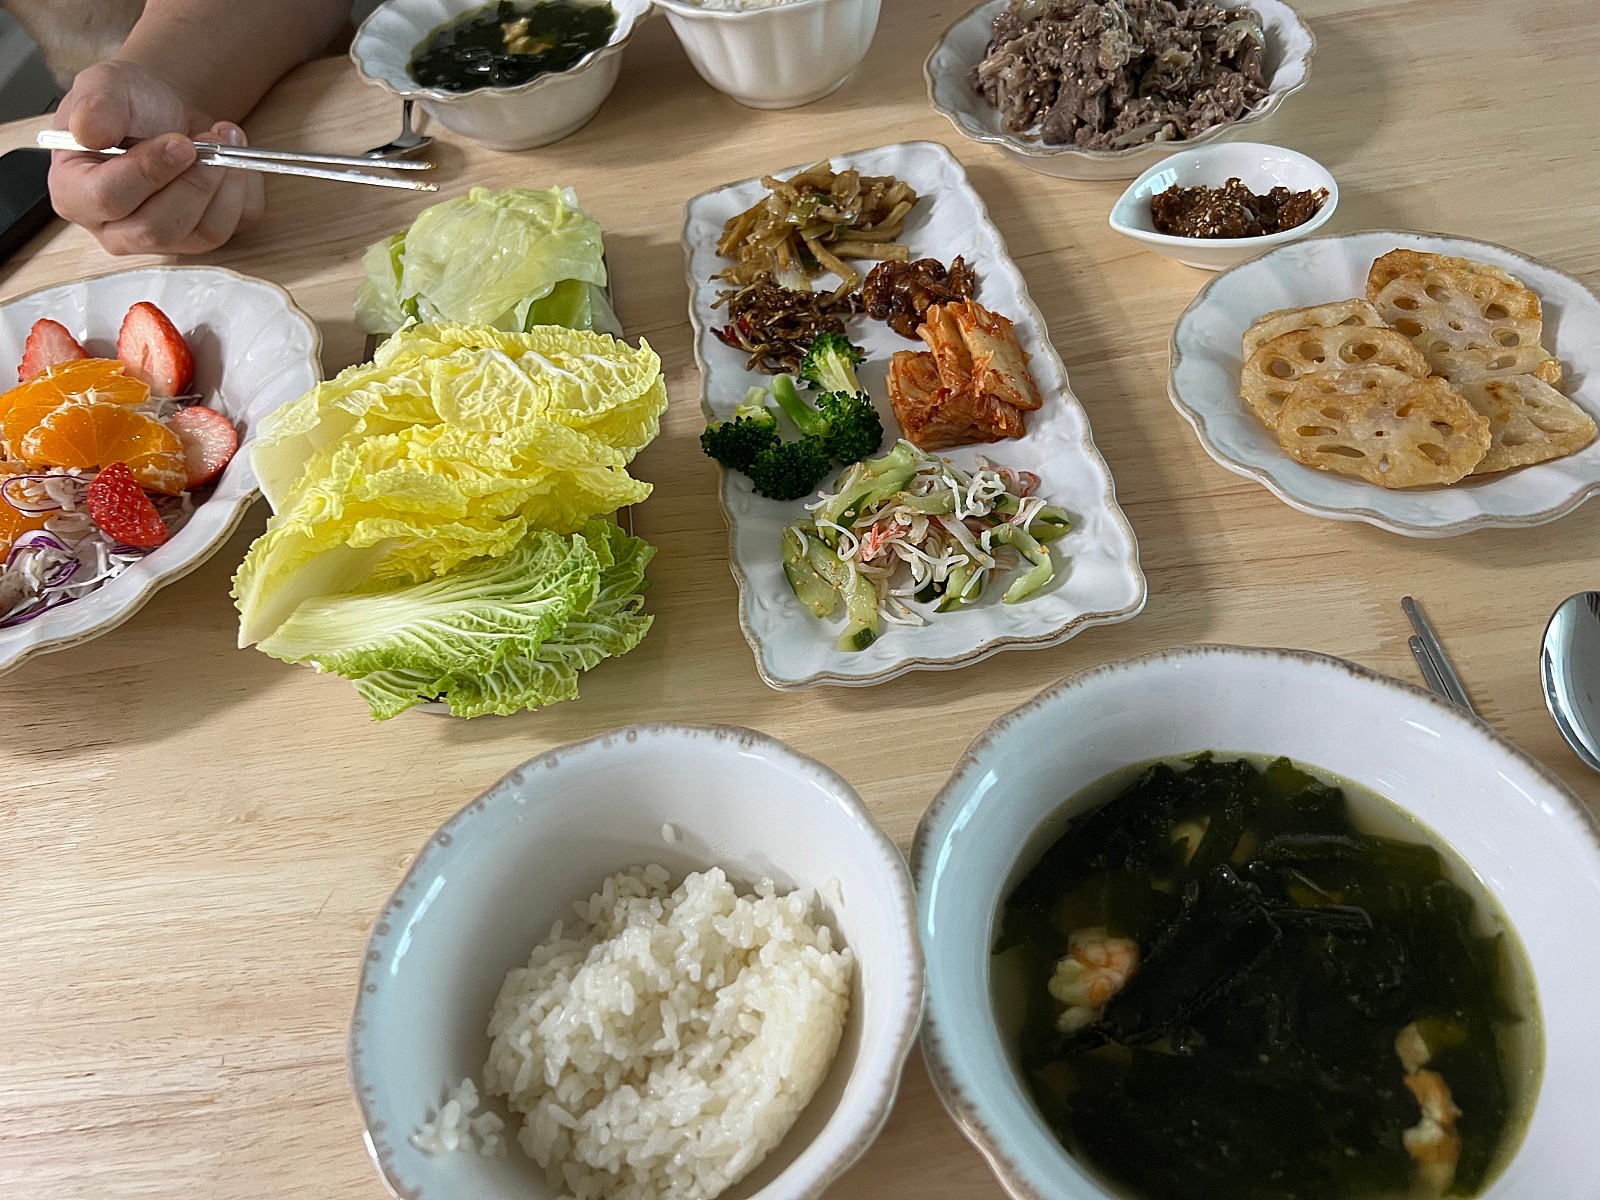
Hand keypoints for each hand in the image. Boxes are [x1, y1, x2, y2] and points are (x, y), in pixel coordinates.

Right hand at [48, 61, 264, 255]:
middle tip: (210, 140)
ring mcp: (163, 239)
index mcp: (75, 194)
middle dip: (193, 183)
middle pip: (159, 229)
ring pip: (204, 234)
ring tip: (224, 138)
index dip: (148, 171)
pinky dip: (244, 189)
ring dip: (225, 184)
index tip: (179, 142)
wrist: (165, 110)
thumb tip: (88, 132)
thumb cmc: (128, 103)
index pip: (108, 199)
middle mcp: (116, 228)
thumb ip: (94, 107)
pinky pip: (236, 225)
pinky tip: (233, 156)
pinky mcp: (202, 237)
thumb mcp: (104, 87)